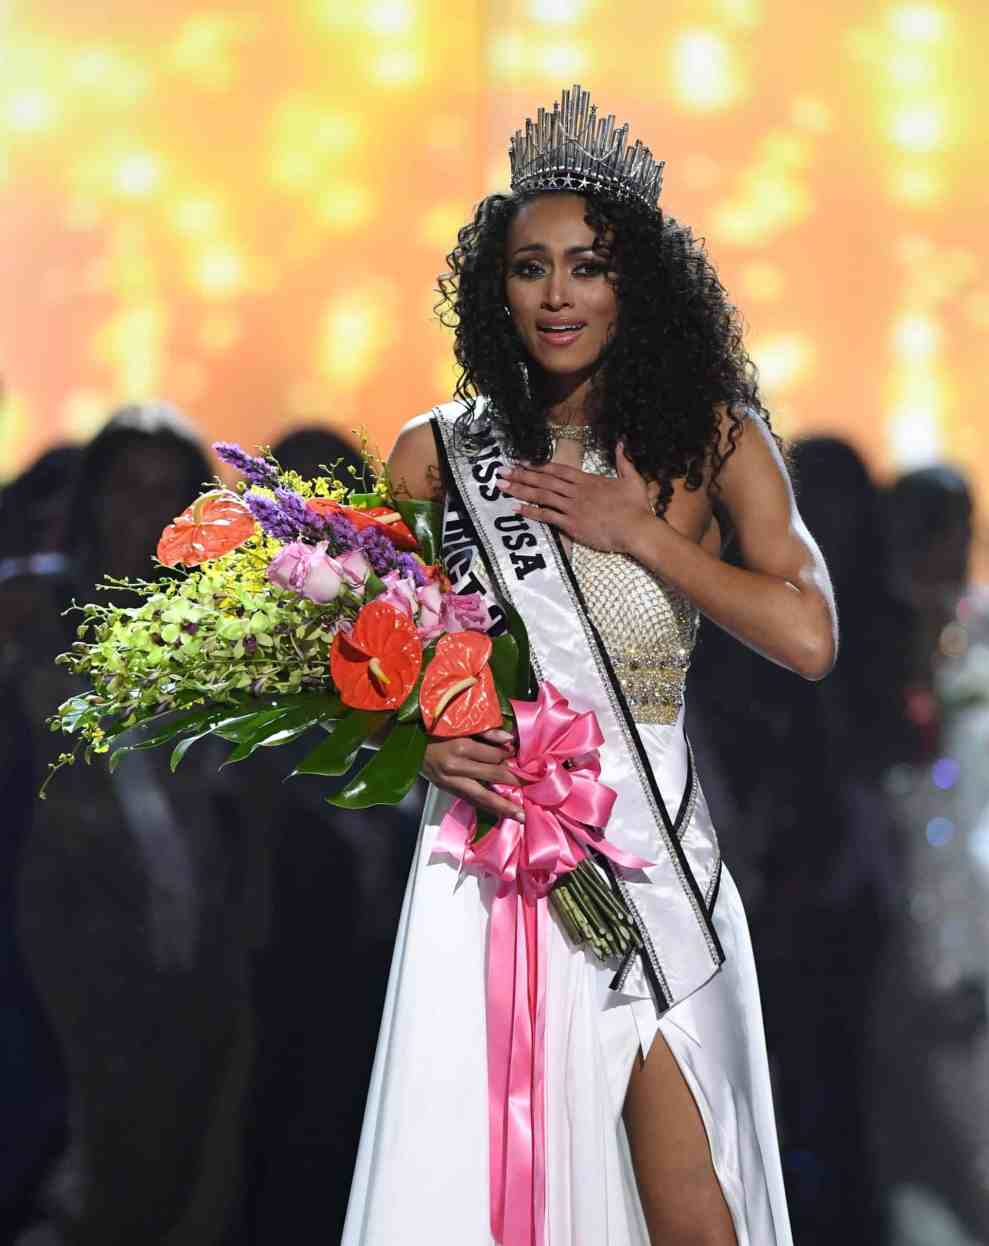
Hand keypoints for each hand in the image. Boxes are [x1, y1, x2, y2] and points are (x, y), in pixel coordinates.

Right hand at [422, 728, 525, 820]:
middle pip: (493, 776)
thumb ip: (484, 732)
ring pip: (482, 796)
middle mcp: (457, 767)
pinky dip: (486, 807)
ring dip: (503, 806)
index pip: (494, 755)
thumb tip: (508, 740)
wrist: (404, 743)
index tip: (519, 755)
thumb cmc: (432, 729)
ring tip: (521, 816)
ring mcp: (451, 782)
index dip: (508, 755)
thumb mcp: (457, 725)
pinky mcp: (447, 789)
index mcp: (461, 747)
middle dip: (515, 782)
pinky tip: (500, 813)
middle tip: (534, 787)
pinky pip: (471, 800)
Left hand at [497, 443, 654, 553]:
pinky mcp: (572, 525)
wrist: (636, 529)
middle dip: (520, 475)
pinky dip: (531, 513)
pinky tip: (516, 509)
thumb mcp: (632, 479)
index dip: (538, 466)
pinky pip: (547, 517)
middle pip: (544, 481)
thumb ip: (624, 460)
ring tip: (501, 486)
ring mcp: (572, 508)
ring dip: (520, 490)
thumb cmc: (636, 507)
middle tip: (501, 471)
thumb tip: (622, 442)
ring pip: (541, 496)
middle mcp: (576, 492)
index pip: (557, 470)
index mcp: (587, 481)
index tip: (521, 462)